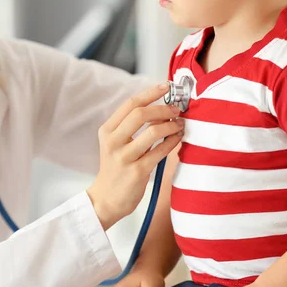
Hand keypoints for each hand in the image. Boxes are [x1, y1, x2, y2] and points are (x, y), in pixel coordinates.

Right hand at [88, 83, 183, 229]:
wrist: (107, 199)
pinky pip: (161, 151)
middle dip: (162, 108)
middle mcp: (113, 142)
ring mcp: (124, 157)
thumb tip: (161, 107)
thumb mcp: (115, 144)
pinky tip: (178, 138)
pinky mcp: (137, 171)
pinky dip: (173, 142)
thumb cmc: (116, 169)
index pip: (130, 104)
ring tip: (179, 125)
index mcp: (107, 131)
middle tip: (176, 109)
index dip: (150, 93)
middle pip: (140, 114)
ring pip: (153, 132)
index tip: (166, 87)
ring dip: (171, 125)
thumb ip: (131, 126)